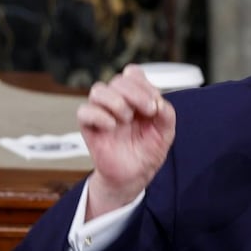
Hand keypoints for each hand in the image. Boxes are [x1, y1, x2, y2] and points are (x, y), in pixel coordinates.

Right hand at [77, 64, 175, 219]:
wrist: (134, 175)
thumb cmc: (147, 152)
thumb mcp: (165, 133)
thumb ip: (167, 115)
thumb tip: (159, 102)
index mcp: (135, 98)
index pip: (132, 74)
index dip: (143, 83)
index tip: (155, 102)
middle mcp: (117, 102)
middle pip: (118, 80)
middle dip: (135, 93)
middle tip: (148, 110)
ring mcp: (102, 113)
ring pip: (98, 90)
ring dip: (116, 101)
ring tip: (127, 119)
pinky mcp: (89, 127)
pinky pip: (84, 111)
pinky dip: (99, 115)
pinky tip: (112, 126)